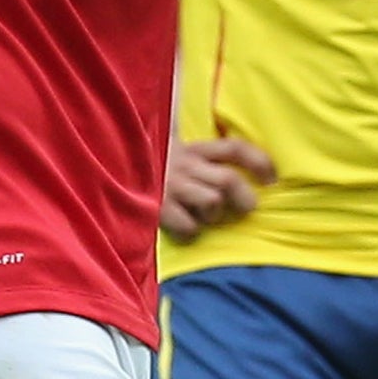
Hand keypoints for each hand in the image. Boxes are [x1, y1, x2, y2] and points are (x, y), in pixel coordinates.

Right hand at [161, 136, 275, 239]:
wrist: (105, 169)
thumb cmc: (152, 165)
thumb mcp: (173, 148)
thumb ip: (201, 153)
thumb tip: (242, 149)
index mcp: (192, 150)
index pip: (234, 148)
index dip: (259, 162)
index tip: (272, 179)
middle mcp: (184, 164)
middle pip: (228, 179)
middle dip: (244, 198)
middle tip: (246, 209)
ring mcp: (171, 185)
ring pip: (213, 201)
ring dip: (214, 214)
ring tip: (203, 216)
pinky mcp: (158, 206)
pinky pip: (189, 225)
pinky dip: (191, 230)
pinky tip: (183, 227)